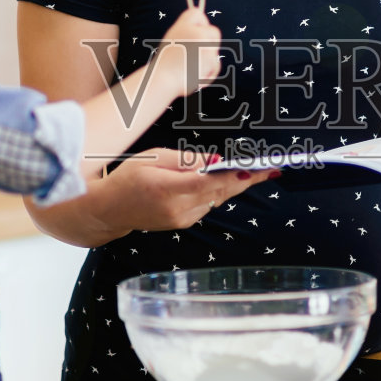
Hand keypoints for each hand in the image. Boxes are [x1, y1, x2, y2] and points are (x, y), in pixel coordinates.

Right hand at [104, 147, 277, 230]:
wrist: (107, 209)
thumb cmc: (127, 177)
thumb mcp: (154, 157)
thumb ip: (187, 160)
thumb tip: (216, 161)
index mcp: (169, 190)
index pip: (211, 183)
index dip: (237, 176)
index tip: (259, 169)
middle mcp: (179, 210)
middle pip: (221, 193)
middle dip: (247, 181)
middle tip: (273, 169)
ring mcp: (182, 219)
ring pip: (217, 199)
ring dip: (236, 185)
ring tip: (259, 171)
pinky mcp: (183, 222)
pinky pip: (207, 204)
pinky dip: (220, 192)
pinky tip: (231, 180)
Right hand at [158, 0, 220, 95]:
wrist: (162, 80)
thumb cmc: (165, 64)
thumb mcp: (172, 41)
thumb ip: (187, 33)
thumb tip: (202, 30)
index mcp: (182, 26)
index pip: (197, 13)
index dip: (201, 23)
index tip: (200, 32)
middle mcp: (194, 32)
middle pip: (214, 32)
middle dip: (211, 43)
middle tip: (199, 55)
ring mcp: (204, 45)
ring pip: (215, 51)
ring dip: (208, 61)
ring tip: (191, 69)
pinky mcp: (210, 60)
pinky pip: (216, 65)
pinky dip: (209, 73)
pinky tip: (196, 76)